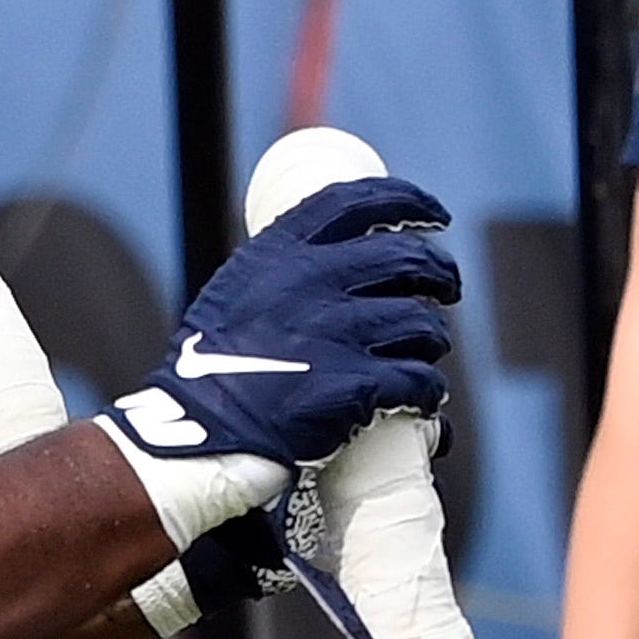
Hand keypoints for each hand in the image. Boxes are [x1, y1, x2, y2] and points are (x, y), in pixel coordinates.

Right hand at [101, 175, 460, 488]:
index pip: (358, 203)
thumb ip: (280, 275)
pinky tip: (422, 397)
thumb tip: (334, 261)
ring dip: (430, 338)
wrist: (193, 436)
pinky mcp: (355, 385)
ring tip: (421, 352)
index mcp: (278, 255)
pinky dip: (427, 390)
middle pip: (408, 258)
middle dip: (439, 272)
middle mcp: (311, 283)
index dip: (409, 202)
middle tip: (445, 287)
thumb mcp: (231, 298)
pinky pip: (418, 379)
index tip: (433, 216)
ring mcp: (337, 334)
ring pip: (422, 322)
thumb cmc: (206, 374)